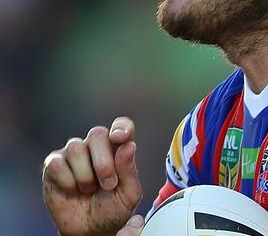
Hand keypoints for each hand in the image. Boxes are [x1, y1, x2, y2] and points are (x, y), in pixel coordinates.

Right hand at [42, 117, 142, 235]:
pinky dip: (67, 181)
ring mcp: (74, 153)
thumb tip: (129, 145)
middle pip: (97, 133)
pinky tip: (72, 190)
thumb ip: (129, 169)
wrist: (90, 230)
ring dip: (85, 175)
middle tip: (108, 184)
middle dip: (104, 162)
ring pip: (76, 147)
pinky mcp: (53, 165)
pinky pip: (57, 164)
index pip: (122, 126)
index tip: (119, 138)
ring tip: (89, 190)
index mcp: (118, 148)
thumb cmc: (112, 209)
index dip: (121, 127)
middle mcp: (96, 146)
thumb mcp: (128, 193)